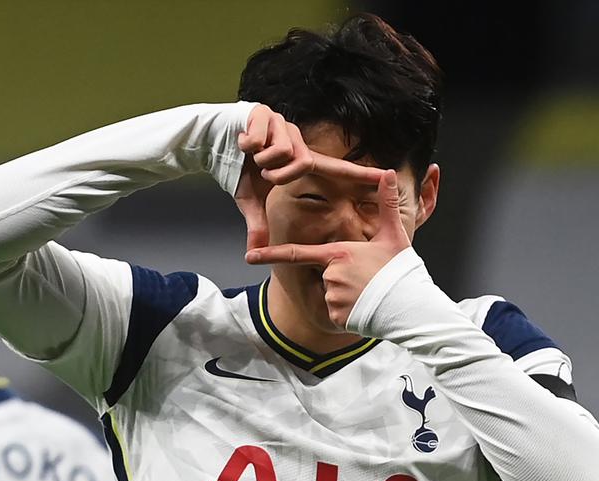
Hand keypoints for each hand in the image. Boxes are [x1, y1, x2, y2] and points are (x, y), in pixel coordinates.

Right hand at [234, 105, 381, 250]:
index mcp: (300, 159)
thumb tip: (254, 250)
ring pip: (281, 151)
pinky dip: (248, 144)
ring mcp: (282, 124)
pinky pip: (262, 138)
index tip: (387, 177)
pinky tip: (242, 142)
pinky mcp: (265, 113)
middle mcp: (297, 140)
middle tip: (263, 173)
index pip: (336, 169)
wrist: (211, 142)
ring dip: (262, 159)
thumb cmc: (238, 170)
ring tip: (251, 154)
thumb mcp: (250, 201)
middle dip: (279, 173)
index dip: (361, 174)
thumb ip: (258, 224)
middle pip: (301, 163)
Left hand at [245, 169, 408, 329]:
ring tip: (370, 294)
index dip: (270, 254)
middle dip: (343, 278)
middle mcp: (330, 275)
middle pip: (326, 275)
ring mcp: (332, 297)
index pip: (297, 253)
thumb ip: (387, 204)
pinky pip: (337, 312)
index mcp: (338, 253)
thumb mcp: (394, 235)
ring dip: (347, 296)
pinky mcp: (337, 316)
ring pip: (332, 294)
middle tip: (368, 280)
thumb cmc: (400, 270)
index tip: (249, 256)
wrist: (409, 305)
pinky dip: (350, 312)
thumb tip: (388, 172)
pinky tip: (367, 308)